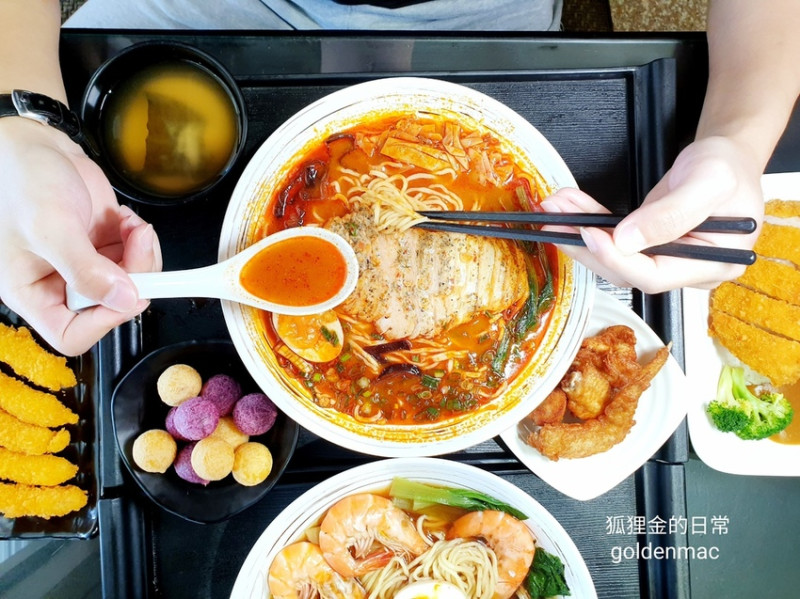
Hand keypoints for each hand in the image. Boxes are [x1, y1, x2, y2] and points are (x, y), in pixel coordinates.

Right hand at [0, 118, 161, 355]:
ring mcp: (87, 264)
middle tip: (138, 243)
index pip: (72, 334)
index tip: (127, 293)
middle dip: (134, 278)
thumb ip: (86, 269)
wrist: (31, 142)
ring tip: (132, 226)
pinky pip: (137, 257)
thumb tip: (124, 300)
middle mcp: (61, 284)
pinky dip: (141, 240)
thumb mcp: (49, 227)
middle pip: (111, 307)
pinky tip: (126, 219)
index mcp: (33, 292)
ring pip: (132, 282)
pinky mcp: (104, 244)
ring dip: (142, 256)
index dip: (105, 321)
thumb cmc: (19, 181)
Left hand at [541, 136, 762, 292]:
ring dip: (580, 232)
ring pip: (614, 257)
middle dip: (586, 245)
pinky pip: (614, 240)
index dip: (617, 259)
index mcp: (712, 264)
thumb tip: (627, 240)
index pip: (653, 276)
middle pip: (626, 271)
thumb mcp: (708, 181)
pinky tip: (570, 207)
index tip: (590, 235)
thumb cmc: (728, 167)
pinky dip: (590, 222)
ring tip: (555, 208)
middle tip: (556, 221)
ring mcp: (665, 258)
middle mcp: (685, 269)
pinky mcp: (648, 245)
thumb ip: (671, 214)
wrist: (728, 157)